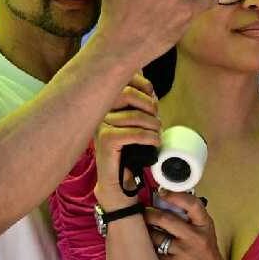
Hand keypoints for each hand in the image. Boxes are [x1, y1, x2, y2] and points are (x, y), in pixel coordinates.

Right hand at [93, 74, 160, 210]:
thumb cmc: (129, 149)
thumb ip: (139, 102)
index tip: (154, 99)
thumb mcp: (135, 121)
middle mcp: (100, 112)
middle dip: (149, 105)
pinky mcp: (105, 141)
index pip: (123, 81)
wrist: (117, 179)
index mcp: (107, 103)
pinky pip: (135, 133)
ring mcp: (101, 126)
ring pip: (135, 116)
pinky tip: (155, 142)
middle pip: (127, 93)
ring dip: (154, 125)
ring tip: (158, 134)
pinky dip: (150, 138)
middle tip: (157, 119)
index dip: (144, 86)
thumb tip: (148, 84)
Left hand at [146, 191, 234, 259]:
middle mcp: (195, 237)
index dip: (174, 195)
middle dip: (149, 214)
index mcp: (205, 225)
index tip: (161, 192)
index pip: (191, 204)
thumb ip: (191, 220)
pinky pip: (154, 253)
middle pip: (165, 218)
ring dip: (146, 233)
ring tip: (144, 234)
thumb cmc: (208, 258)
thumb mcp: (206, 234)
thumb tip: (167, 204)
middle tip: (143, 213)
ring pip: (155, 236)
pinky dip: (149, 251)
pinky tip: (149, 252)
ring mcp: (184, 252)